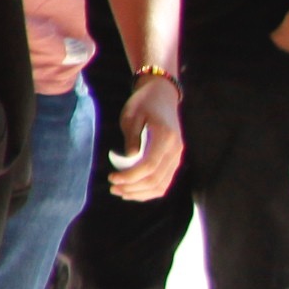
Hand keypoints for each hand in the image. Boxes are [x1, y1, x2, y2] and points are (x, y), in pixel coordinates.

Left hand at [105, 76, 180, 200]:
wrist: (162, 95)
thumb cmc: (144, 103)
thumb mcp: (131, 115)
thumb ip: (131, 138)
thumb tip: (128, 160)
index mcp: (165, 137)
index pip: (149, 166)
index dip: (129, 177)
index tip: (112, 177)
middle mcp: (175, 150)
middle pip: (155, 180)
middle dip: (132, 188)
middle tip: (112, 188)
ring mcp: (177, 157)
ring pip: (161, 185)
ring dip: (140, 193)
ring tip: (121, 192)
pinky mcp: (174, 161)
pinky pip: (164, 182)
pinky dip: (149, 191)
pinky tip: (133, 191)